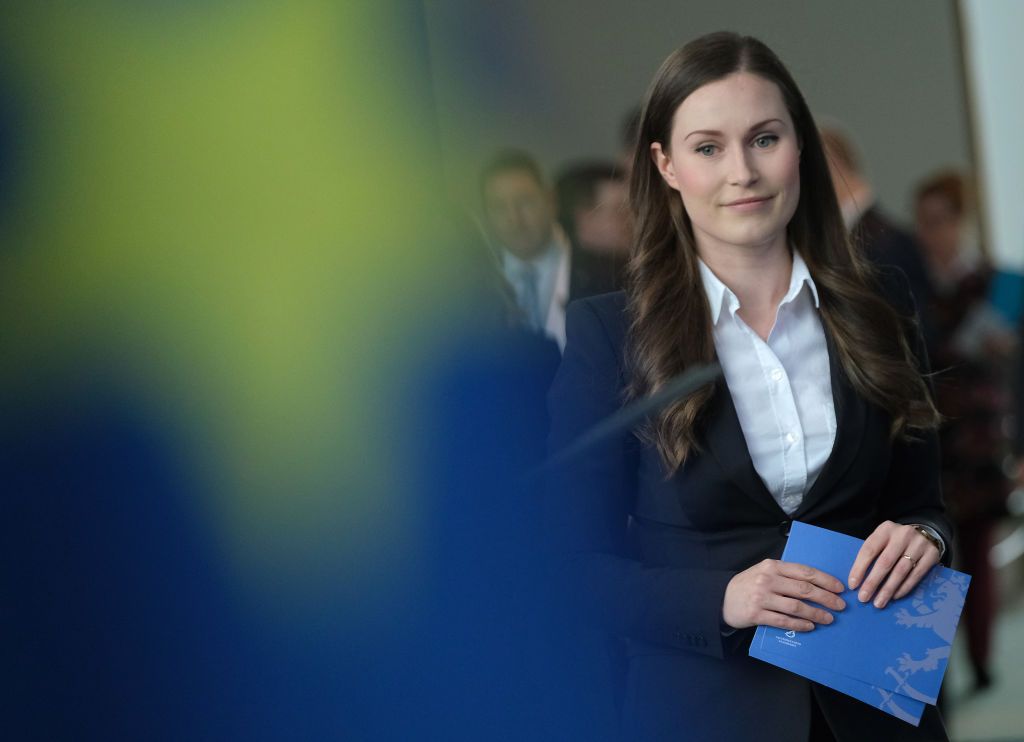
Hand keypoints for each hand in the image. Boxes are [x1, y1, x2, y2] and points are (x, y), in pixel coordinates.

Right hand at [722, 559, 845, 631]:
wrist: (721, 598)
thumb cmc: (749, 584)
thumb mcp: (765, 571)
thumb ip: (786, 574)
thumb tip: (816, 584)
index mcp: (772, 566)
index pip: (805, 572)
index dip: (825, 580)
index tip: (840, 588)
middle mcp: (767, 579)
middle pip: (804, 589)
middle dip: (826, 598)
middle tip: (840, 606)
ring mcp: (761, 597)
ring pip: (796, 607)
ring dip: (816, 614)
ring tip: (829, 619)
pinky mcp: (756, 614)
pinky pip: (783, 621)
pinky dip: (799, 625)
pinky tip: (810, 627)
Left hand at [847, 521, 941, 607]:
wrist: (925, 535)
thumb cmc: (896, 541)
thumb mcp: (883, 540)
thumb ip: (872, 554)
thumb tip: (857, 580)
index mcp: (885, 529)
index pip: (869, 550)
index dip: (859, 568)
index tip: (853, 585)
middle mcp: (903, 534)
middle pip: (885, 562)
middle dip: (872, 582)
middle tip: (863, 598)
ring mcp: (919, 544)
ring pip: (901, 571)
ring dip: (888, 589)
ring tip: (878, 602)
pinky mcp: (932, 555)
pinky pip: (916, 575)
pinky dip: (904, 588)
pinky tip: (895, 596)